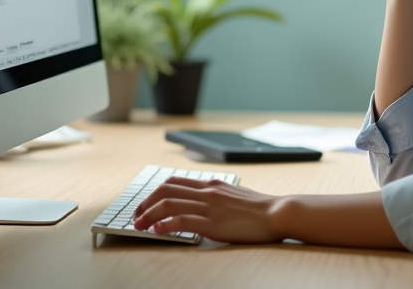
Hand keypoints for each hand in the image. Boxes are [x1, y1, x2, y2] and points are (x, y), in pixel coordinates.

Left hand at [132, 176, 282, 243]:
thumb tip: (201, 204)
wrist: (276, 213)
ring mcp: (209, 206)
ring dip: (149, 215)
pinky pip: (182, 220)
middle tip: (136, 217)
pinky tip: (157, 231)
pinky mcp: (213, 223)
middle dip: (145, 203)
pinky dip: (165, 224)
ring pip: (169, 204)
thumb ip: (216, 196)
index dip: (154, 193)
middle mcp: (207, 191)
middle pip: (165, 190)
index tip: (145, 205)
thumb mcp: (233, 195)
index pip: (174, 182)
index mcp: (211, 184)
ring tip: (139, 226)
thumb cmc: (258, 208)